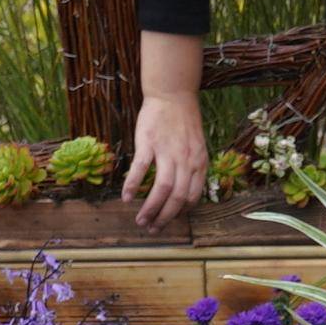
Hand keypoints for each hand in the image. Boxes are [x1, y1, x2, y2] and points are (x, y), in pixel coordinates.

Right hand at [124, 88, 211, 226]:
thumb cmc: (183, 122)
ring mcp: (167, 151)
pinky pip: (141, 168)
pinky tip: (126, 198)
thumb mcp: (197, 147)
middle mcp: (186, 160)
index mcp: (199, 162)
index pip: (192, 196)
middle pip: (177, 197)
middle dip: (164, 218)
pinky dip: (133, 185)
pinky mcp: (149, 142)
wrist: (173, 95)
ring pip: (161, 188)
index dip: (180, 212)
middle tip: (152, 229)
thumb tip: (184, 194)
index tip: (169, 220)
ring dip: (150, 209)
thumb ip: (192, 168)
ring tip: (140, 221)